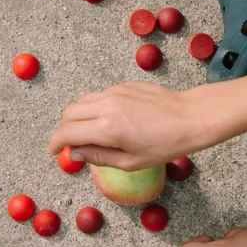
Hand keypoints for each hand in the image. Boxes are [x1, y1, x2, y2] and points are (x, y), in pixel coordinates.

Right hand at [48, 83, 204, 167]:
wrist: (191, 117)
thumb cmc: (166, 144)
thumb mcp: (131, 162)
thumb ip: (98, 157)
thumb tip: (74, 154)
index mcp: (107, 129)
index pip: (67, 133)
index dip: (55, 144)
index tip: (55, 152)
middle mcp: (106, 106)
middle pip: (68, 113)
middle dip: (65, 129)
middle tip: (73, 144)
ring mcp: (114, 92)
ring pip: (81, 101)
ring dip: (78, 117)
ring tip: (91, 132)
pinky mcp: (123, 85)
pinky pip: (99, 95)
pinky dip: (95, 108)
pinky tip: (111, 120)